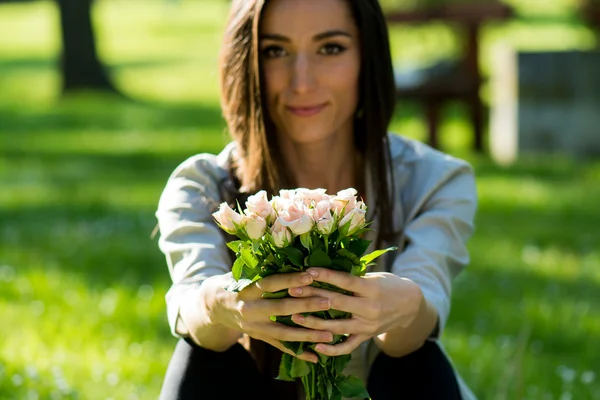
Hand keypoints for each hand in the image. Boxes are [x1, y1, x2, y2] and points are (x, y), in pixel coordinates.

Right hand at [211, 272, 334, 362]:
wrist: (212, 305)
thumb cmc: (235, 282)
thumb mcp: (242, 272)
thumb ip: (263, 268)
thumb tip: (293, 255)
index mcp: (246, 290)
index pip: (271, 284)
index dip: (291, 280)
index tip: (311, 275)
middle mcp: (250, 310)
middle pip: (281, 309)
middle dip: (306, 306)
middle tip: (328, 302)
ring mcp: (255, 327)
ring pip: (284, 333)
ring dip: (308, 335)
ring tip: (329, 335)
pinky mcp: (259, 337)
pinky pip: (280, 346)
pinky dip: (298, 353)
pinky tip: (316, 357)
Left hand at [287, 268, 423, 356]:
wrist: (411, 305)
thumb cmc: (388, 285)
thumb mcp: (374, 276)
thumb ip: (353, 277)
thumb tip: (325, 270)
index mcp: (371, 288)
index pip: (345, 281)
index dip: (325, 276)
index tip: (307, 271)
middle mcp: (369, 308)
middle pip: (336, 303)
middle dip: (312, 297)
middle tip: (292, 291)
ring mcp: (367, 325)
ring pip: (337, 326)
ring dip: (314, 322)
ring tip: (295, 317)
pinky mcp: (366, 336)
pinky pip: (347, 346)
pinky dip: (332, 349)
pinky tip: (315, 346)